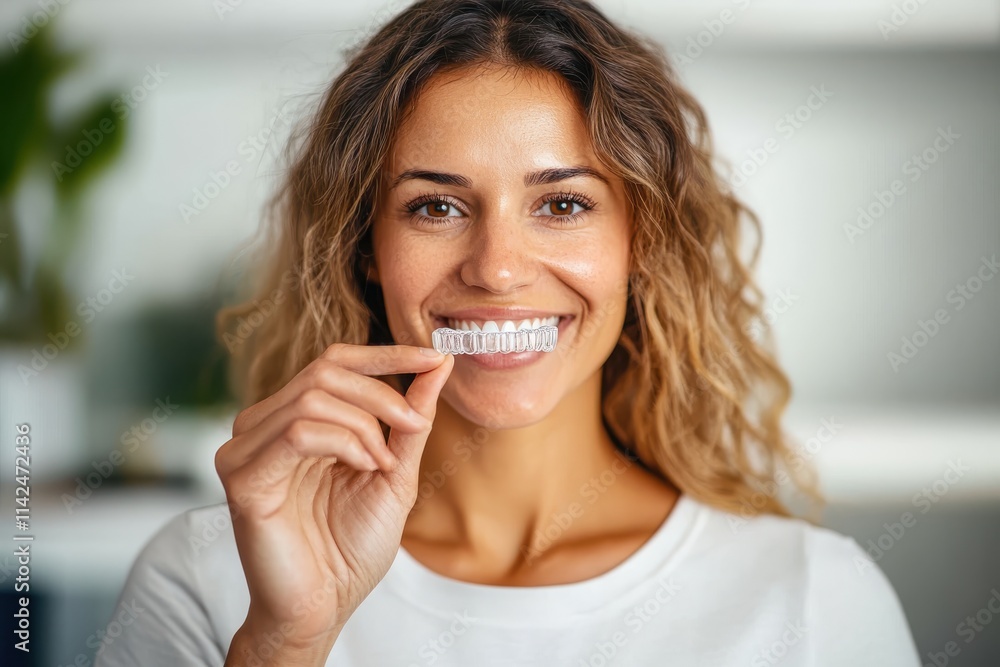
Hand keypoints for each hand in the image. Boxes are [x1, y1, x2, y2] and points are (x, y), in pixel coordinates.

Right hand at [214, 343, 453, 655]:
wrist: (326, 605)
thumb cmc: (352, 545)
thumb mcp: (394, 471)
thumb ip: (410, 419)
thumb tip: (438, 365)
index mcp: (295, 419)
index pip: (336, 361)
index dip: (387, 354)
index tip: (436, 357)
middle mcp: (264, 426)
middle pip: (326, 371)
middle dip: (383, 393)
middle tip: (414, 425)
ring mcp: (246, 448)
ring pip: (313, 396)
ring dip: (366, 426)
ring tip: (383, 464)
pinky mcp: (242, 476)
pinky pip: (298, 432)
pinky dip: (343, 443)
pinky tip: (363, 467)